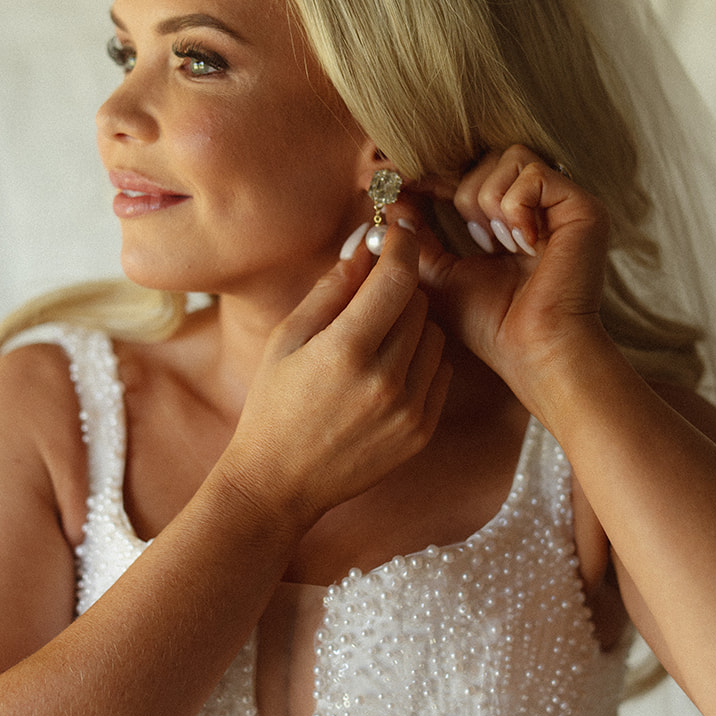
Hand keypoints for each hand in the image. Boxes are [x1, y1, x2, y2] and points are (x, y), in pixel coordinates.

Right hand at [219, 224, 452, 525]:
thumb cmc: (275, 404)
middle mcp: (385, 380)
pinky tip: (387, 372)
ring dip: (412, 326)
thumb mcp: (288, 338)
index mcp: (346, 351)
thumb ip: (332, 289)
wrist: (282, 481)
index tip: (397, 234)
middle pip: (418, 303)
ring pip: (435, 335)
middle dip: (398, 290)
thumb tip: (367, 246)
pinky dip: (421, 360)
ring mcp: (409, 409)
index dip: (402, 246)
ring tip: (375, 341)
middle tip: (370, 297)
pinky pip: (440, 371)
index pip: (397, 278)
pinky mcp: (422, 430)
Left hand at [411, 146, 610, 409]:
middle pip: (488, 155)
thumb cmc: (492, 324)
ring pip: (508, 158)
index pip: (472, 170)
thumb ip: (415, 235)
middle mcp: (542, 204)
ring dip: (488, 203)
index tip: (403, 185)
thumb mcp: (438, 273)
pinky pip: (533, 175)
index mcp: (512, 216)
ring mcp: (565, 204)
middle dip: (465, 195)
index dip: (437, 174)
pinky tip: (523, 243)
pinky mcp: (583, 208)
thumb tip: (390, 197)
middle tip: (478, 241)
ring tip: (501, 246)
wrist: (533, 352)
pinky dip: (515, 208)